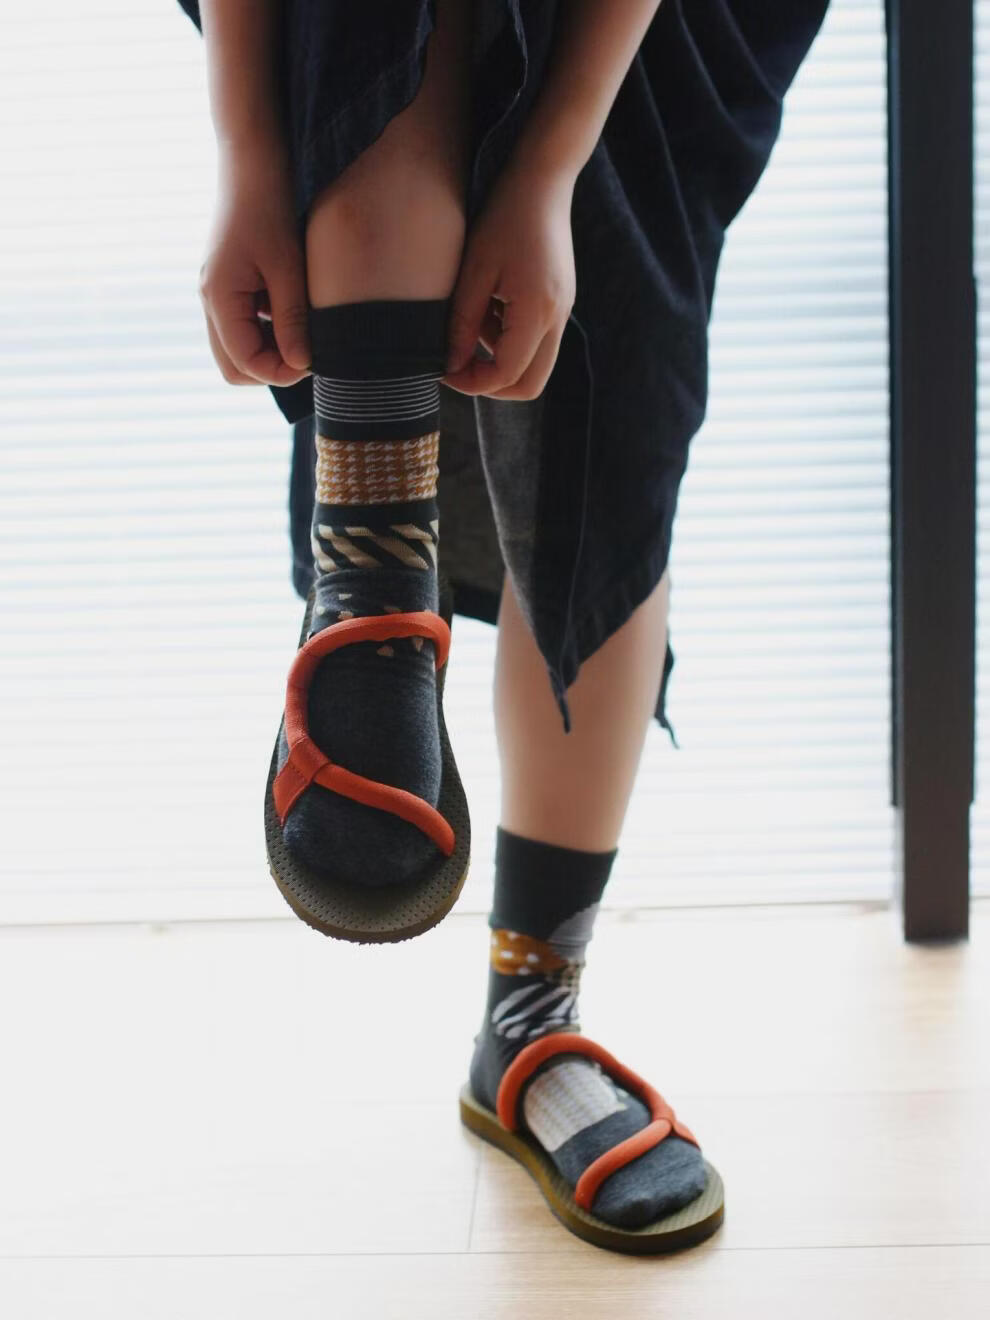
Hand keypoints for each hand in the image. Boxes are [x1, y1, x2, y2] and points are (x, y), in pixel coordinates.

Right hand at [198, 141, 310, 387]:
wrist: (253, 159)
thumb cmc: (271, 206)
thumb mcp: (288, 267)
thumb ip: (292, 320)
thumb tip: (301, 365)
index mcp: (218, 299)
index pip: (245, 364)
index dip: (281, 373)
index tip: (315, 361)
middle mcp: (210, 301)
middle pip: (234, 366)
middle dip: (272, 369)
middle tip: (310, 354)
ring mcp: (217, 293)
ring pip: (238, 348)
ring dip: (271, 351)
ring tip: (306, 332)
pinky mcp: (229, 284)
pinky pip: (244, 325)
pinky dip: (269, 330)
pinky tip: (295, 311)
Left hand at [443, 163, 575, 400]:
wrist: (543, 181)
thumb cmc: (505, 217)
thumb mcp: (474, 270)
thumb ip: (463, 324)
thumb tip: (451, 365)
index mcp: (536, 313)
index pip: (506, 375)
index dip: (472, 382)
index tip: (444, 370)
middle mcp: (557, 319)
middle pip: (529, 385)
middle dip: (491, 384)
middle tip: (458, 367)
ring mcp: (562, 312)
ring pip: (534, 364)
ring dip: (499, 358)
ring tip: (471, 322)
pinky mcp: (559, 302)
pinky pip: (537, 339)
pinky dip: (509, 339)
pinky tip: (489, 306)